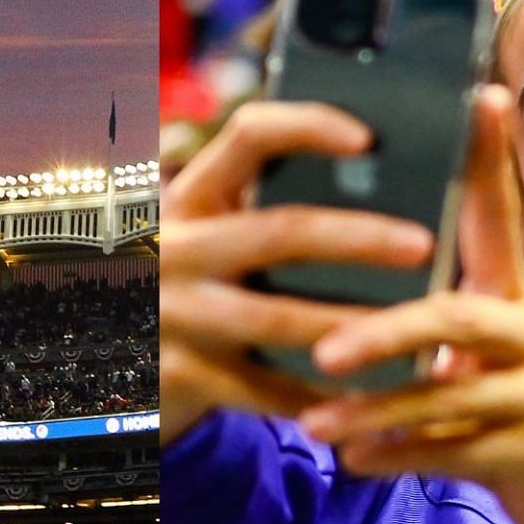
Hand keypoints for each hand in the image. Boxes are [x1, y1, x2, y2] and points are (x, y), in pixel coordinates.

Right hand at [161, 100, 436, 442]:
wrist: (101, 359)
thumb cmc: (184, 281)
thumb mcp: (198, 231)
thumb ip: (254, 205)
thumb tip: (367, 170)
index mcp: (189, 197)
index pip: (246, 137)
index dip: (307, 127)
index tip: (366, 136)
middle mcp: (176, 249)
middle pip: (279, 232)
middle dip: (359, 237)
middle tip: (423, 244)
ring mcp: (175, 314)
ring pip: (278, 319)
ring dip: (353, 325)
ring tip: (412, 329)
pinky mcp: (182, 375)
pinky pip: (266, 390)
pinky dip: (322, 396)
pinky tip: (372, 396)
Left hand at [296, 87, 523, 523]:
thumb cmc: (500, 400)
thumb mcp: (474, 344)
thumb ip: (427, 301)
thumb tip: (343, 238)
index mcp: (513, 295)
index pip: (500, 215)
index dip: (489, 158)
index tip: (480, 95)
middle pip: (459, 318)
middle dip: (385, 334)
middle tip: (323, 350)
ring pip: (453, 397)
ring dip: (376, 412)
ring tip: (316, 422)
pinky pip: (457, 455)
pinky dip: (399, 456)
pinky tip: (353, 460)